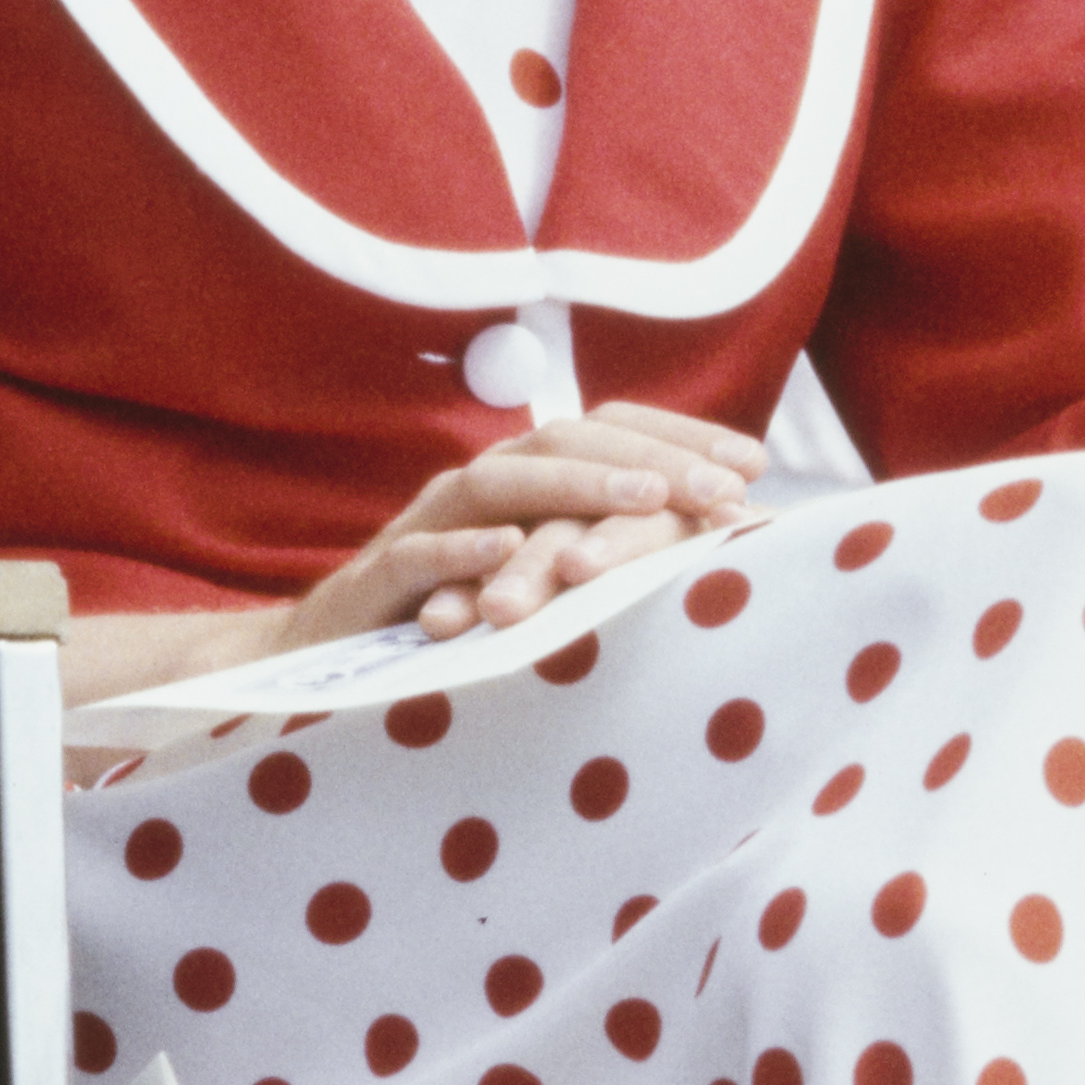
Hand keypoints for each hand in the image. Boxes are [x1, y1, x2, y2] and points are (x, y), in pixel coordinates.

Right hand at [282, 407, 765, 654]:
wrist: (328, 654)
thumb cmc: (456, 615)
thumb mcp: (543, 576)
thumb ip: (607, 549)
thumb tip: (721, 541)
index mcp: (522, 477)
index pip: (606, 429)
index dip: (680, 434)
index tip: (755, 462)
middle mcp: (477, 486)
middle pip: (563, 442)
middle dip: (647, 458)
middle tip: (723, 486)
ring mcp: (424, 525)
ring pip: (497, 484)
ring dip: (574, 487)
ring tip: (646, 499)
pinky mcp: (378, 580)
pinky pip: (419, 554)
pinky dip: (463, 552)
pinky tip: (511, 554)